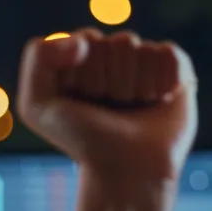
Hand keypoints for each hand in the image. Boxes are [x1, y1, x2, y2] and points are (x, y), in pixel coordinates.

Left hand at [17, 29, 196, 210]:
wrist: (126, 171)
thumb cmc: (83, 141)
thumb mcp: (36, 106)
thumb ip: (38, 57)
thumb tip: (83, 39)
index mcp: (81, 59)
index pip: (87, 39)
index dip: (85, 73)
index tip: (84, 100)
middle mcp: (113, 57)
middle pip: (119, 43)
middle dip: (112, 80)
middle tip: (111, 109)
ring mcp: (144, 63)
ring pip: (143, 50)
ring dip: (136, 85)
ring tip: (133, 109)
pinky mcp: (175, 71)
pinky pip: (169, 55)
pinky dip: (164, 80)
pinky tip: (158, 101)